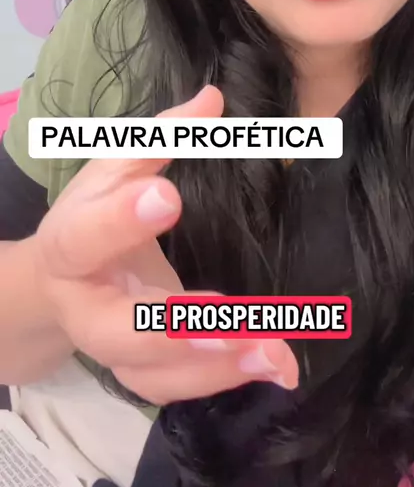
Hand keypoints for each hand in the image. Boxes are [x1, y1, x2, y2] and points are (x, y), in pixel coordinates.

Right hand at [33, 86, 298, 404]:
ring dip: (216, 365)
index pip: (85, 236)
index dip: (122, 221)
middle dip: (175, 325)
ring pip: (155, 374)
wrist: (67, 278)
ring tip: (274, 351)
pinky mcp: (141, 372)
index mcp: (69, 247)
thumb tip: (212, 98)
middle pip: (118, 331)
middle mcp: (86, 310)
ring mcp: (112, 351)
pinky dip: (225, 380)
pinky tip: (273, 364)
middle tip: (229, 315)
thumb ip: (162, 138)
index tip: (169, 196)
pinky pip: (177, 388)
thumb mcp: (116, 168)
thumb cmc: (96, 212)